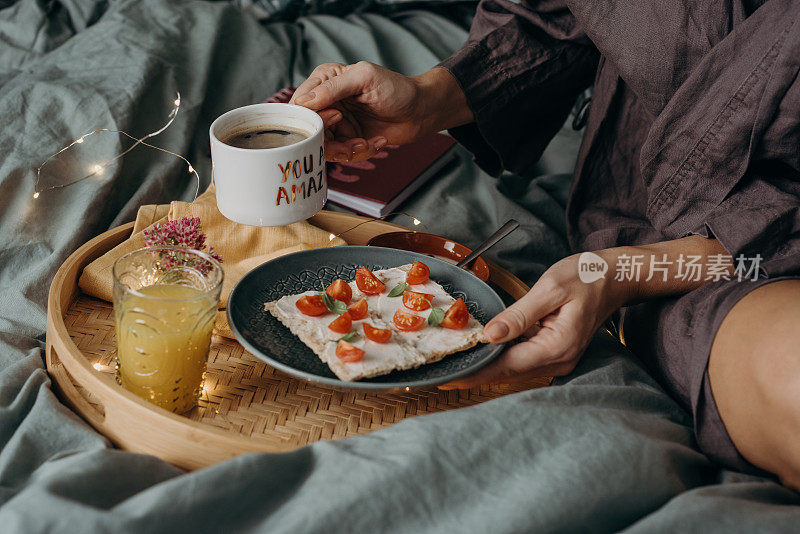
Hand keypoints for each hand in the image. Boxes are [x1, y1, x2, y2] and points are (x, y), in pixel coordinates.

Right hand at [290, 62, 472, 161]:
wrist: (421, 111)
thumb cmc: (397, 88)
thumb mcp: (364, 78)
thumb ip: (333, 88)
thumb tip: (304, 102)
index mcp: (324, 81)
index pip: (299, 104)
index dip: (311, 118)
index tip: (335, 118)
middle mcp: (326, 103)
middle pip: (308, 131)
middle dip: (330, 141)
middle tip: (354, 140)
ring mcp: (336, 123)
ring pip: (324, 148)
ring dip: (346, 151)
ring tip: (366, 144)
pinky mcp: (348, 140)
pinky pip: (342, 155)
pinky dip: (360, 153)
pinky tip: (378, 142)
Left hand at [440, 251, 632, 388]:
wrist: (614, 278)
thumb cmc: (585, 277)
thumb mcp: (550, 289)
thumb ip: (519, 314)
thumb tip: (490, 335)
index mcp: (556, 346)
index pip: (507, 366)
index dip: (476, 372)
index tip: (449, 378)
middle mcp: (557, 361)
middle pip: (507, 372)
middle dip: (475, 371)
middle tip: (440, 372)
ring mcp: (556, 359)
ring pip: (512, 368)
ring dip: (485, 365)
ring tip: (453, 362)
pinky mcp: (553, 352)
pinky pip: (521, 358)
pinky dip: (499, 356)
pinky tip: (479, 349)